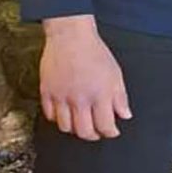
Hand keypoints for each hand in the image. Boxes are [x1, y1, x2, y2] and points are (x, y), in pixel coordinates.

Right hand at [38, 16, 131, 139]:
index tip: (112, 131)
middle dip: (93, 135)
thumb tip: (125, 115)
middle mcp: (79, 99)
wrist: (70, 37)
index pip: (105, 125)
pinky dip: (58, 119)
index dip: (110, 132)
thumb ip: (120, 97)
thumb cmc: (95, 53)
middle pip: (84, 131)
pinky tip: (65, 114)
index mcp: (99, 94)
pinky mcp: (46, 92)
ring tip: (81, 124)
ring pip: (65, 127)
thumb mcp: (115, 74)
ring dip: (74, 129)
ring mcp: (61, 97)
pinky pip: (50, 115)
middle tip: (97, 132)